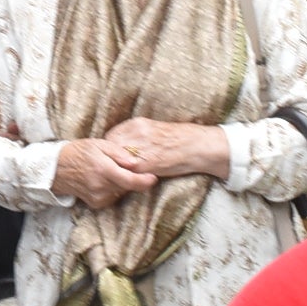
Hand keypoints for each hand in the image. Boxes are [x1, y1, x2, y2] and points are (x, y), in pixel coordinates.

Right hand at [52, 138, 153, 210]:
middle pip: (128, 186)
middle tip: (126, 167)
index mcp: (103, 170)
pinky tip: (104, 180)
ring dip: (122, 183)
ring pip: (121, 191)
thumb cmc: (79, 152)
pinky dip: (114, 189)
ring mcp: (98, 197)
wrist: (57, 169)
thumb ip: (119, 153)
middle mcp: (101, 186)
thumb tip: (136, 162)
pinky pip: (113, 196)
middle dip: (132, 178)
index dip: (145, 181)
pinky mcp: (96, 203)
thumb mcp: (99, 144)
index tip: (153, 178)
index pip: (130, 180)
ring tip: (110, 171)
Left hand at [103, 119, 230, 182]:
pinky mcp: (147, 164)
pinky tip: (130, 182)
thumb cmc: (177, 139)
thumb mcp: (153, 129)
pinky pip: (129, 173)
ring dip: (117, 170)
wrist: (197, 146)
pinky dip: (127, 178)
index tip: (111, 157)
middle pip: (111, 149)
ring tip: (119, 177)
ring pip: (118, 162)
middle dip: (110, 160)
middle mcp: (136, 134)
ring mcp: (141, 149)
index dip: (109, 149)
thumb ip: (135, 135)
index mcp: (137, 123)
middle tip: (112, 170)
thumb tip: (119, 146)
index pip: (110, 137)